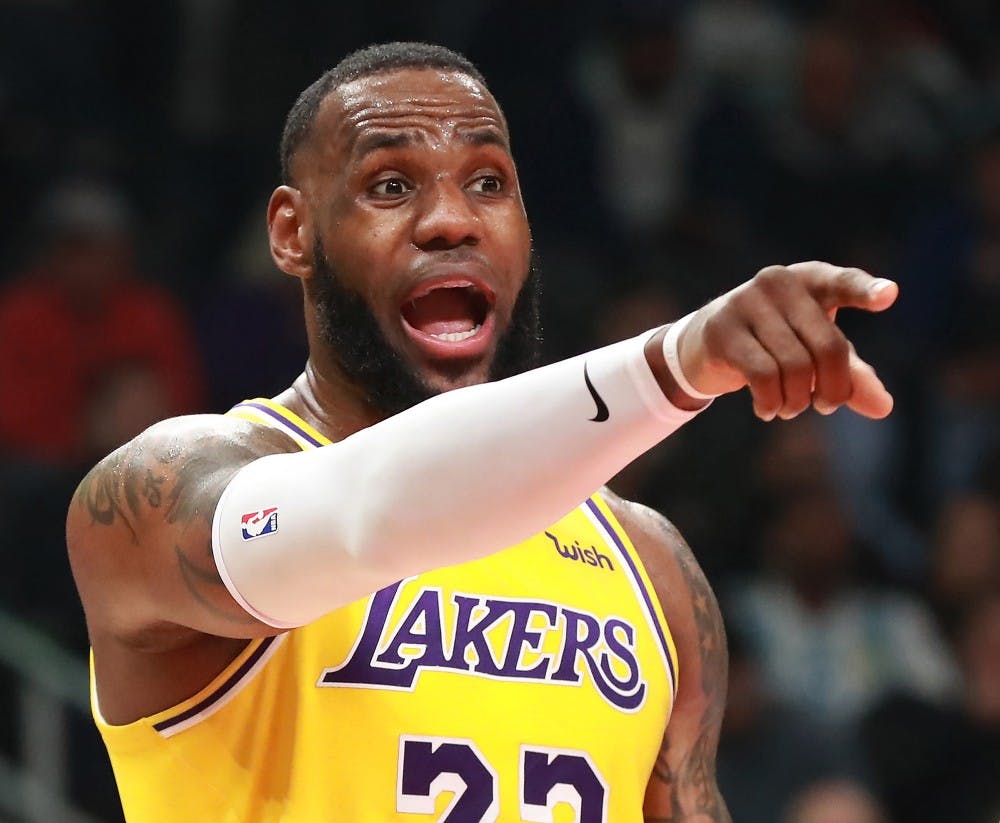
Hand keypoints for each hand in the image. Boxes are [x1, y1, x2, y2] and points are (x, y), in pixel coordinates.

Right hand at [677, 262, 897, 419]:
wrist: (705, 345)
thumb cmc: (774, 345)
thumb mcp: (816, 355)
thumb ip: (852, 375)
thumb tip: (883, 407)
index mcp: (810, 279)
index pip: (843, 283)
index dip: (865, 291)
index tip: (889, 296)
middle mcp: (779, 282)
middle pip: (828, 346)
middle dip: (833, 389)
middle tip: (824, 407)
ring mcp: (746, 301)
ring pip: (795, 366)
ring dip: (797, 402)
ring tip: (790, 409)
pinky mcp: (721, 329)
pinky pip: (762, 375)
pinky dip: (771, 403)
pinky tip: (767, 410)